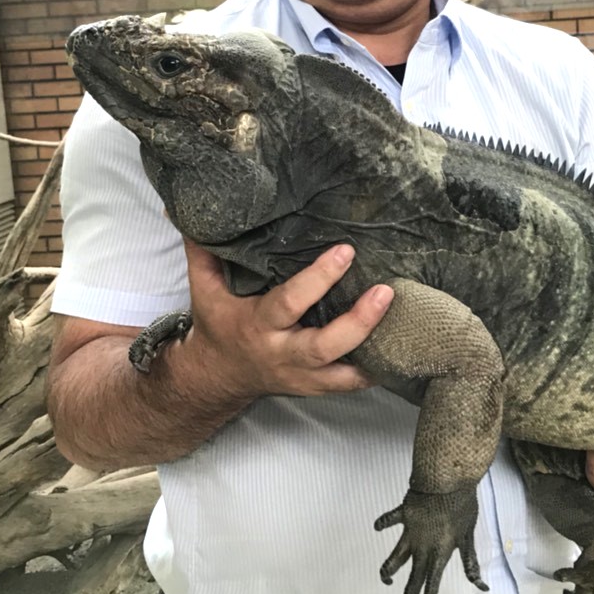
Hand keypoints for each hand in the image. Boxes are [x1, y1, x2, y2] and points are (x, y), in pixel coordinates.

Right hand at [184, 239, 390, 399]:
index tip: (346, 250)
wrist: (217, 377)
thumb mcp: (204, 287)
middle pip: (324, 344)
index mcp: (257, 325)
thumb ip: (204, 248)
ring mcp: (302, 376)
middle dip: (358, 321)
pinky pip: (351, 384)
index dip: (319, 278)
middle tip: (387, 291)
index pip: (290, 302)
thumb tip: (188, 205)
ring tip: (406, 320)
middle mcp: (282, 354)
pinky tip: (401, 348)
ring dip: (375, 347)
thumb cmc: (217, 324)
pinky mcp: (317, 387)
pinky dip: (377, 370)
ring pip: (344, 372)